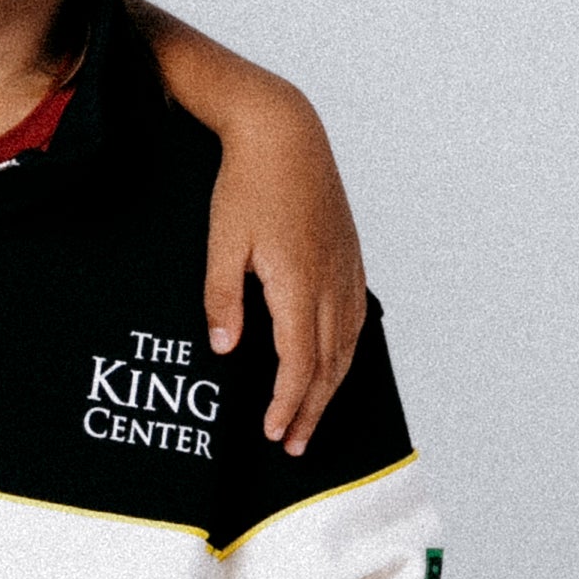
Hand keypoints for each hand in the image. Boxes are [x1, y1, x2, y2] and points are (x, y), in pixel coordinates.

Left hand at [199, 87, 364, 456]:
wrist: (285, 131)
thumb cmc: (246, 183)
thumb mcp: (221, 242)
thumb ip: (222, 300)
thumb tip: (225, 351)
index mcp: (299, 282)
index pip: (299, 363)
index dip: (287, 403)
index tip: (272, 433)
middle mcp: (332, 281)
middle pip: (328, 364)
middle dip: (310, 410)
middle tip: (292, 446)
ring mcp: (346, 268)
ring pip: (347, 345)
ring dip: (331, 387)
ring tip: (311, 418)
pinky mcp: (350, 256)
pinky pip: (356, 318)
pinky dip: (347, 353)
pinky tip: (337, 364)